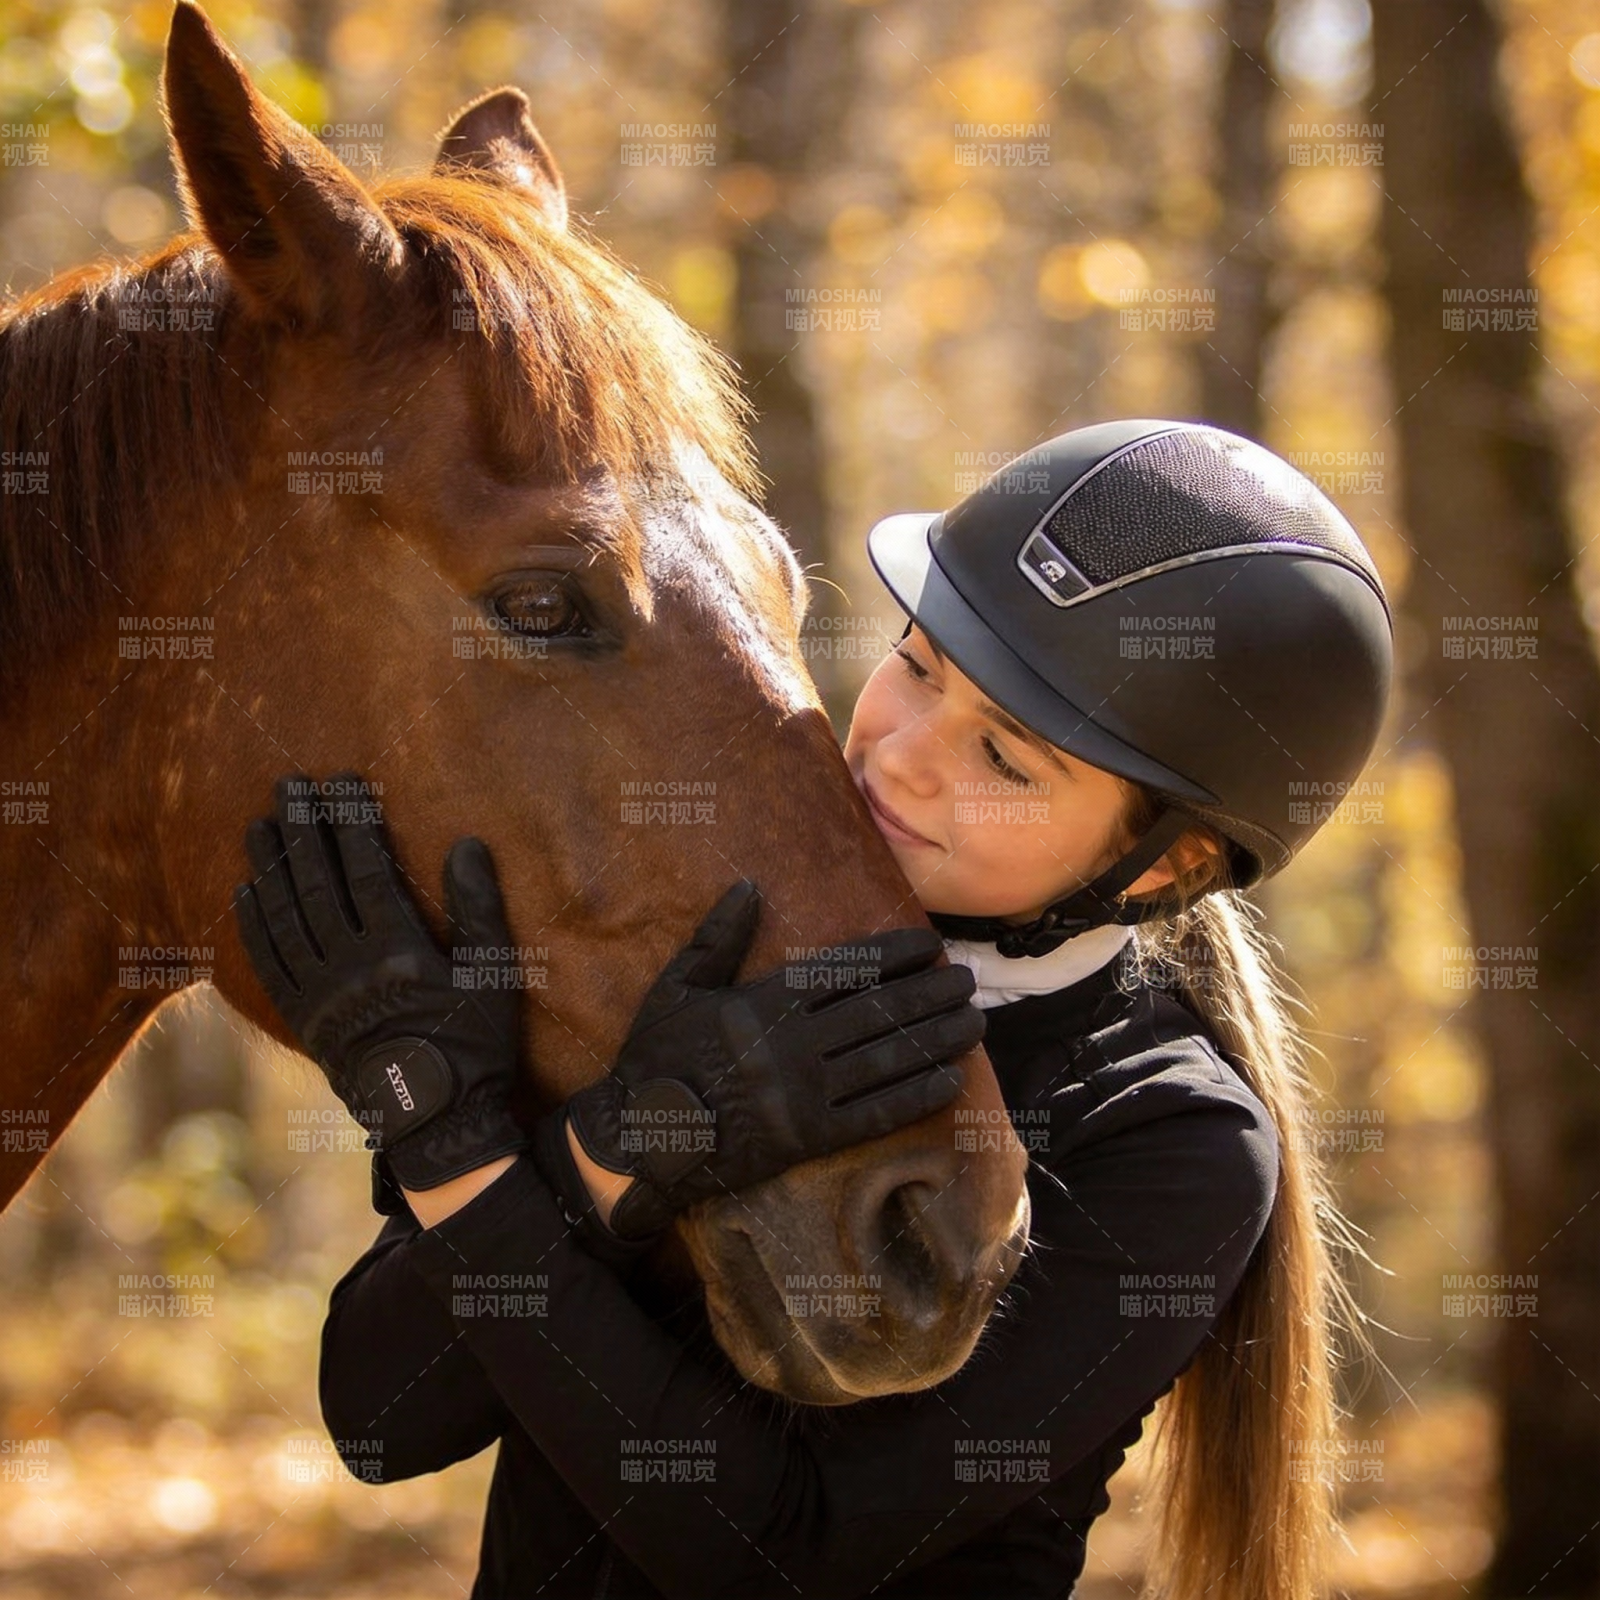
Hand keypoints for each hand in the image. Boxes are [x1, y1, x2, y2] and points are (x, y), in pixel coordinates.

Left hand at [233, 772, 528, 1190]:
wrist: (438, 1124)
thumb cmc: (477, 1047)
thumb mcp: (493, 976)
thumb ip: (480, 906)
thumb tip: (466, 843)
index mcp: (399, 950)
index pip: (367, 868)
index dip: (353, 821)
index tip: (343, 782)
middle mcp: (350, 968)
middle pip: (317, 882)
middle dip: (303, 827)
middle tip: (289, 783)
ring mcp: (319, 996)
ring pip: (284, 917)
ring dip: (269, 865)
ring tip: (260, 823)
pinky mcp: (302, 1022)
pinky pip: (267, 965)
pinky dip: (254, 925)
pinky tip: (246, 891)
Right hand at [542, 879, 984, 1240]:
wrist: (639, 1140)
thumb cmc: (655, 1059)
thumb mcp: (676, 988)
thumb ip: (716, 938)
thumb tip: (749, 886)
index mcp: (763, 1002)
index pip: (843, 970)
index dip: (893, 955)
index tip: (928, 946)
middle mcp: (791, 1044)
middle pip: (877, 1011)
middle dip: (929, 993)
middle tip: (968, 981)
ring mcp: (803, 1093)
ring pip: (885, 1059)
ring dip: (935, 1039)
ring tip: (972, 1023)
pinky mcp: (809, 1139)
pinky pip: (874, 1115)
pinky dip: (914, 1096)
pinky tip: (948, 1081)